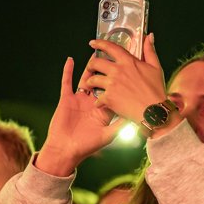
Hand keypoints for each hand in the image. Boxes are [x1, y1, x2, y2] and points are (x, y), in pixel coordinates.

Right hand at [36, 57, 123, 176]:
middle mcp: (93, 102)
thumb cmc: (87, 146)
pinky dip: (68, 71)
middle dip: (107, 69)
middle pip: (102, 81)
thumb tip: (136, 116)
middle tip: (114, 54)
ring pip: (87, 78)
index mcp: (105, 109)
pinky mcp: (67, 99)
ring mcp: (80, 99)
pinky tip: (71, 60)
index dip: (122, 81)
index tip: (130, 68)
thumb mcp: (108, 136)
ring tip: (97, 53)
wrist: (66, 150)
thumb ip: (121, 125)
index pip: (116, 91)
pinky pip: (67, 82)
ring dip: (91, 67)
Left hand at [84, 34, 168, 125]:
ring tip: (91, 85)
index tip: (93, 43)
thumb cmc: (156, 91)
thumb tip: (149, 36)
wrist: (154, 111)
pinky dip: (98, 101)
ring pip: (93, 79)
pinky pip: (98, 98)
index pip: (110, 47)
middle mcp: (117, 71)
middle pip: (96, 62)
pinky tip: (100, 103)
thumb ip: (149, 50)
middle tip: (90, 68)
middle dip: (90, 65)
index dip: (99, 43)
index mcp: (128, 62)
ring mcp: (112, 84)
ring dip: (90, 82)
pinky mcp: (109, 98)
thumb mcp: (156, 67)